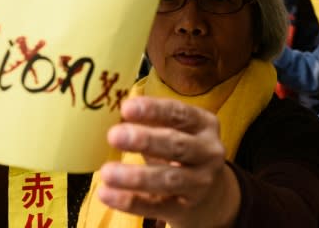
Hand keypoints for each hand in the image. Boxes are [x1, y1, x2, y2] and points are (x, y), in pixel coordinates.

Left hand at [97, 96, 239, 227]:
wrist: (211, 195)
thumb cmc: (182, 153)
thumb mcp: (177, 130)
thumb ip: (153, 121)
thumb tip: (116, 111)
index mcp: (205, 125)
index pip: (179, 113)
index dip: (153, 110)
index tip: (126, 108)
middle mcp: (209, 153)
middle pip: (177, 145)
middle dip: (145, 140)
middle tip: (114, 135)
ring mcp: (201, 183)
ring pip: (168, 179)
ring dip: (135, 176)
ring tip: (107, 172)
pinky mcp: (186, 210)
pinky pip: (156, 206)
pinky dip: (130, 201)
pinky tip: (107, 194)